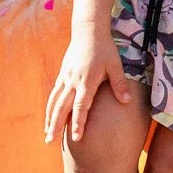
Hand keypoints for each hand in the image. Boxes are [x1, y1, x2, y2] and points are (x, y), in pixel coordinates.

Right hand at [45, 30, 130, 146]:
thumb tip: (126, 101)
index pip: (82, 106)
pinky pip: (54, 94)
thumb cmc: (104, 49)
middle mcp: (73, 81)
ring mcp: (65, 78)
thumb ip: (119, 83)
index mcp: (87, 81)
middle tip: (50, 141)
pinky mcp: (62, 75)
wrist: (88, 31)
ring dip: (50, 119)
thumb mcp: (115, 65)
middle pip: (62, 107)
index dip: (79, 122)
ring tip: (47, 134)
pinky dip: (50, 107)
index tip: (77, 138)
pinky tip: (49, 118)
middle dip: (56, 125)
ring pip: (54, 102)